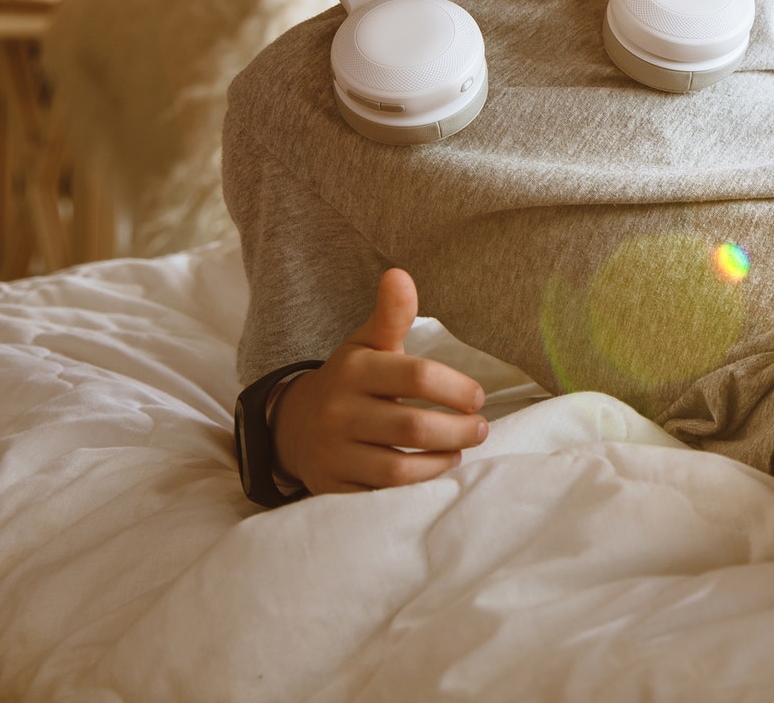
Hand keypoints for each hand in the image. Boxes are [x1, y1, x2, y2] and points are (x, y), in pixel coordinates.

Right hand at [273, 267, 487, 494]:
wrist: (294, 425)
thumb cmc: (351, 380)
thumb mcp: (368, 343)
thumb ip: (391, 314)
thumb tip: (399, 274)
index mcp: (355, 370)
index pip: (417, 376)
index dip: (456, 389)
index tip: (477, 398)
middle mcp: (339, 412)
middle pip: (414, 428)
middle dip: (458, 431)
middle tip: (480, 429)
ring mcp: (333, 453)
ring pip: (399, 470)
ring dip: (441, 462)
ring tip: (458, 451)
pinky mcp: (332, 488)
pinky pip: (382, 498)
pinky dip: (414, 490)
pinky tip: (431, 475)